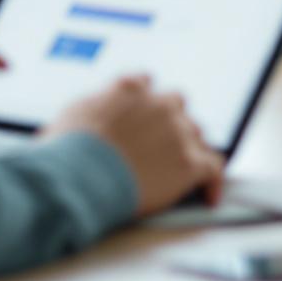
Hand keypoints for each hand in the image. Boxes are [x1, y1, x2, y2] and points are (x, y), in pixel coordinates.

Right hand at [45, 74, 225, 213]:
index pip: (146, 84)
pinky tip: (209, 196)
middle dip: (170, 122)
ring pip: (197, 135)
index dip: (146, 100)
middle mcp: (159, 106)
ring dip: (190, 148)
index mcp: (129, 91)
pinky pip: (213, 168)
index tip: (146, 111)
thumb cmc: (68, 149)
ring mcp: (177, 133)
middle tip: (162, 144)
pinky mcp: (189, 163)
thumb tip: (97, 107)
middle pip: (177, 107)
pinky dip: (212, 182)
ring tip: (183, 170)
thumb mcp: (74, 112)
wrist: (80, 175)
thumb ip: (96, 102)